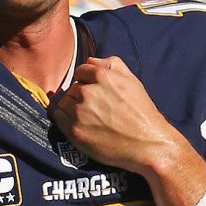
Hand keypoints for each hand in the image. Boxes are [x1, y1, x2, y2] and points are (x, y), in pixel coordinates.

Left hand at [49, 56, 178, 176]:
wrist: (147, 144)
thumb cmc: (142, 112)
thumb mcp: (132, 80)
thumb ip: (111, 64)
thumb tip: (90, 60)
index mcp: (103, 76)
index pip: (81, 71)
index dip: (87, 81)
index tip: (94, 92)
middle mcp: (88, 92)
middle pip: (73, 87)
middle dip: (81, 95)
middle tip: (95, 108)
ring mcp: (80, 111)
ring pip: (64, 101)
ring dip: (72, 107)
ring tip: (88, 118)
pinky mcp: (74, 130)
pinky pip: (58, 117)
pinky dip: (64, 118)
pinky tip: (78, 124)